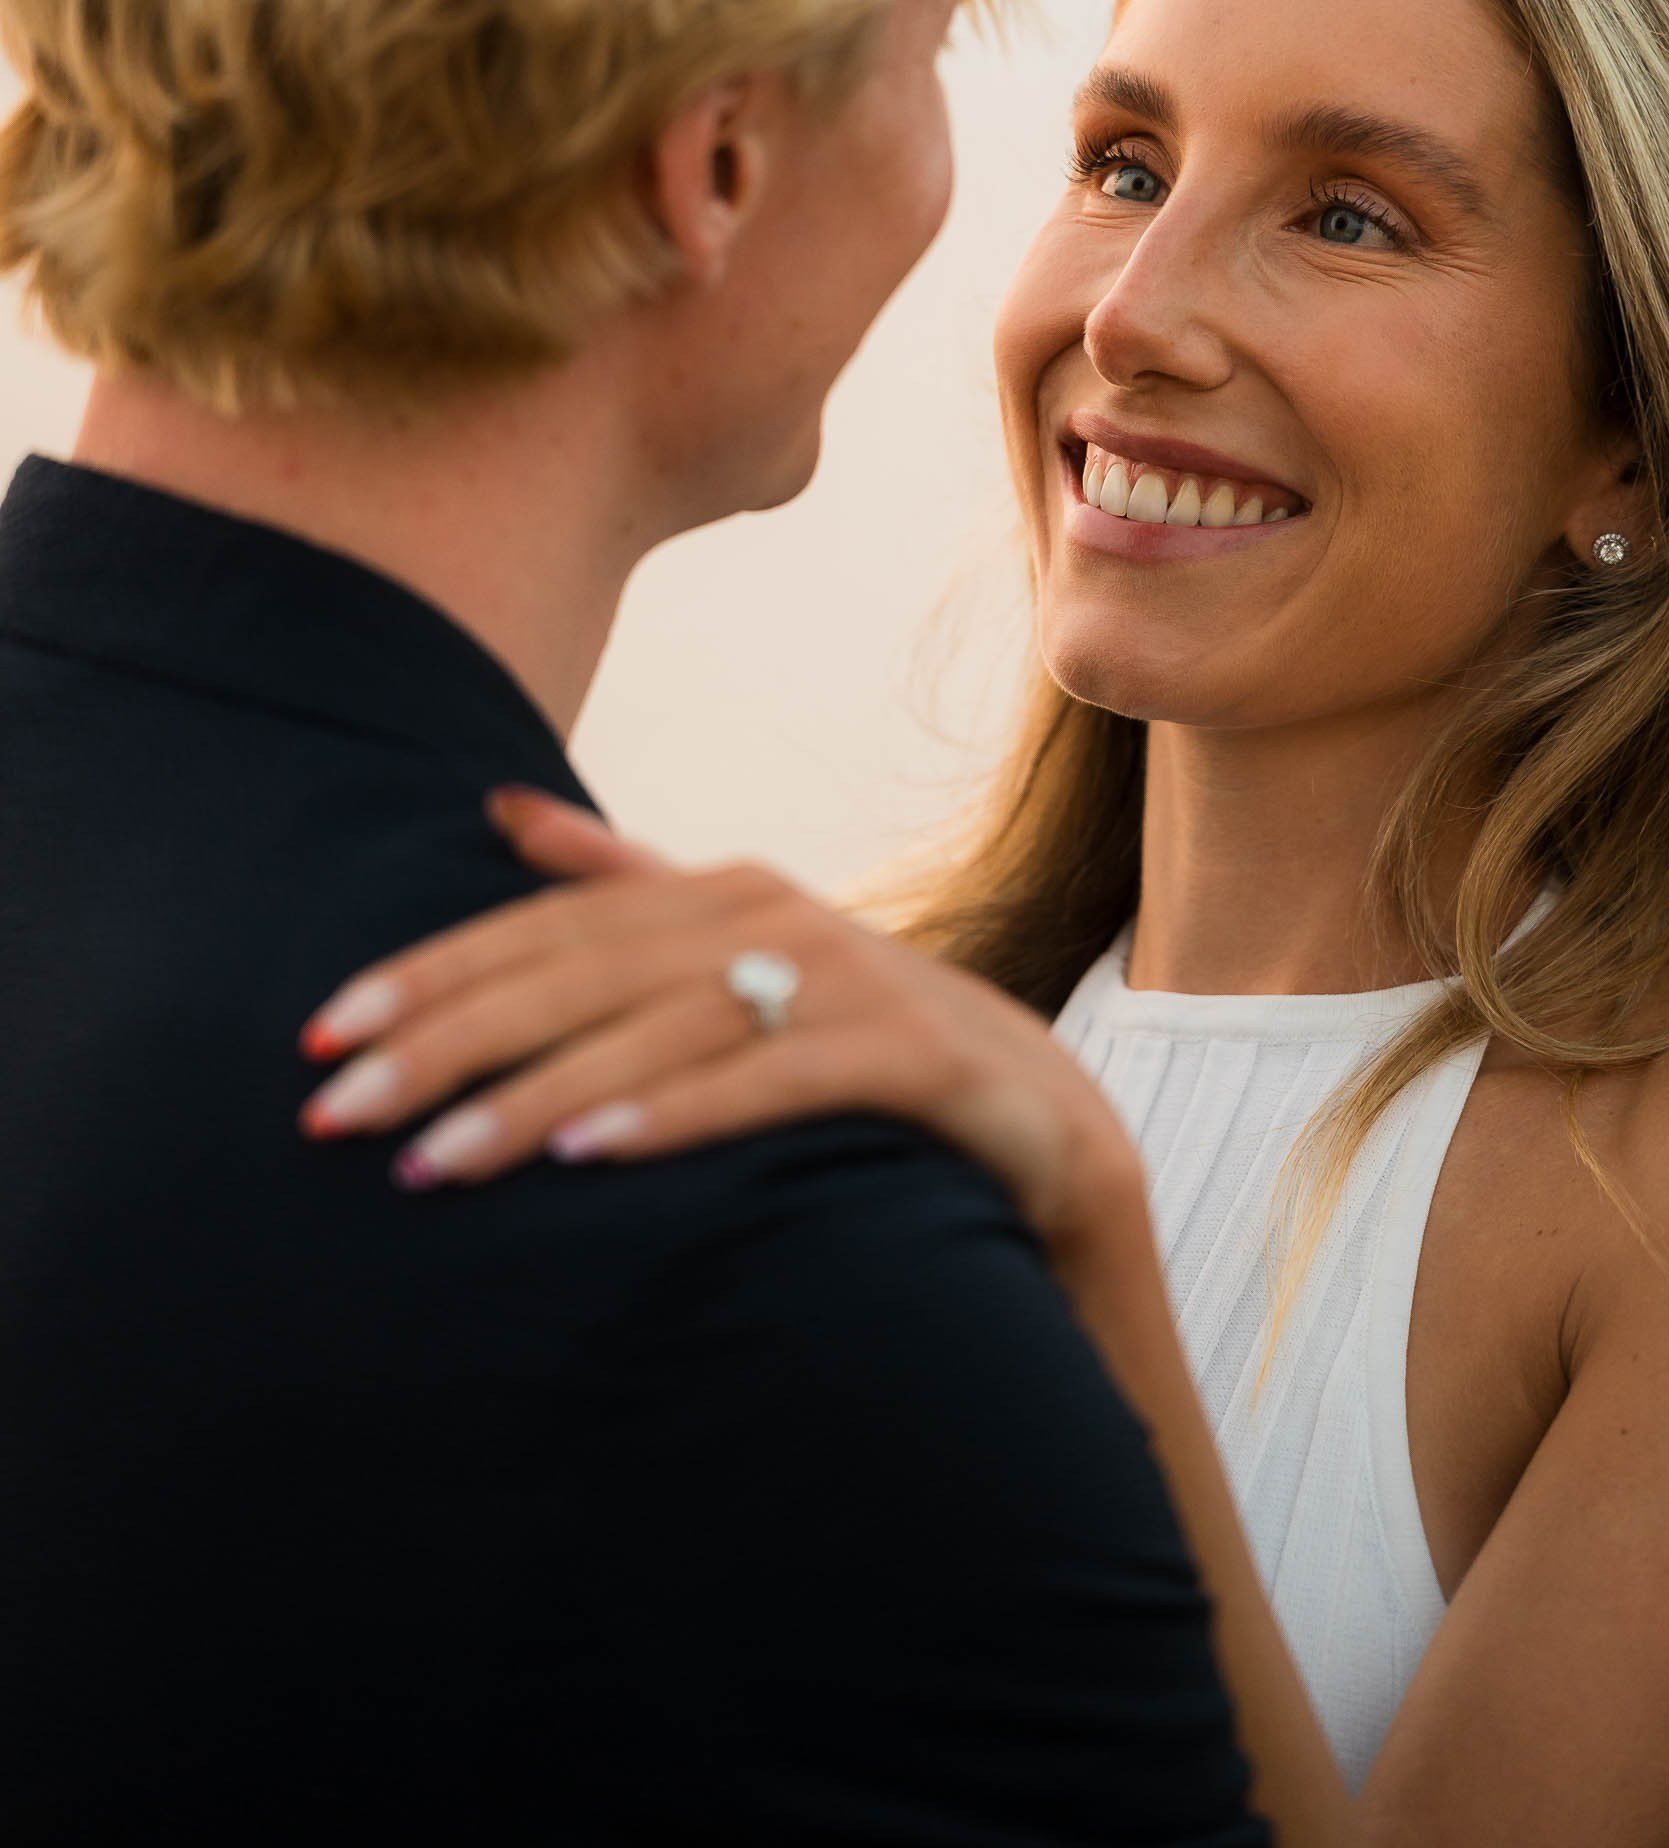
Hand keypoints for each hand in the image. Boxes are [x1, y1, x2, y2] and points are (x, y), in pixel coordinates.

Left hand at [299, 789, 1144, 1270]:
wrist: (1045, 1121)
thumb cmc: (861, 1044)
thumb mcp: (738, 955)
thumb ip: (623, 884)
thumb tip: (502, 810)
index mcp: (718, 892)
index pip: (542, 930)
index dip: (429, 973)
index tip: (321, 1032)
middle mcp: (772, 917)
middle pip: (580, 975)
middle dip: (447, 1042)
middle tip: (336, 1111)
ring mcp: (844, 981)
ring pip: (658, 1031)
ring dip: (538, 1096)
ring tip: (437, 1159)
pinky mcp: (908, 1055)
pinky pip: (770, 1081)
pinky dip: (679, 1112)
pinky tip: (595, 1155)